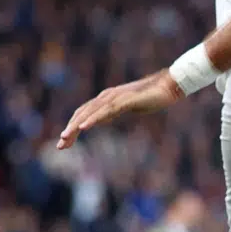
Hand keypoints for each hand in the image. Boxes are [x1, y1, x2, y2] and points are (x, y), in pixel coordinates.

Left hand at [57, 69, 183, 148]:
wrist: (170, 86)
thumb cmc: (152, 96)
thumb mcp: (128, 107)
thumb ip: (114, 111)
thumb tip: (102, 118)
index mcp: (107, 98)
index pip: (84, 113)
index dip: (73, 126)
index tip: (65, 143)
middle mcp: (107, 96)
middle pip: (82, 112)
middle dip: (70, 129)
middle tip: (60, 145)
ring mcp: (116, 97)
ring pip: (90, 112)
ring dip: (76, 125)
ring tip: (65, 137)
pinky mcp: (125, 100)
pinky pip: (105, 111)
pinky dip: (93, 119)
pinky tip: (84, 127)